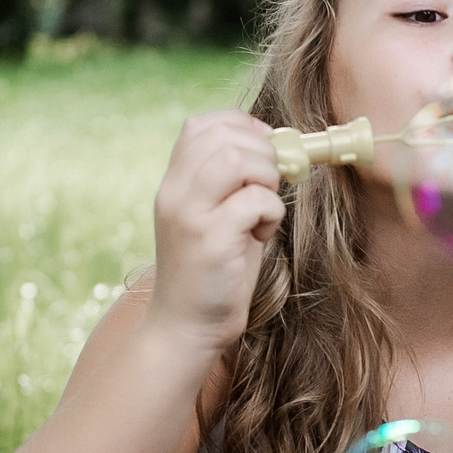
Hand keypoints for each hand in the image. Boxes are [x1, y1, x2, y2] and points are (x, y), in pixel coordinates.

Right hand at [144, 110, 287, 347]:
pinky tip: (260, 235)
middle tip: (271, 186)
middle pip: (223, 136)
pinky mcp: (210, 240)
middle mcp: (174, 193)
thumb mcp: (216, 217)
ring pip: (236, 160)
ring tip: (264, 209)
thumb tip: (278, 147)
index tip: (265, 151)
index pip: (201, 125)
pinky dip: (271, 212)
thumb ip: (233, 183)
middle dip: (263, 153)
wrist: (187, 327)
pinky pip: (254, 201)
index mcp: (174, 183)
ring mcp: (189, 215)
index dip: (243, 127)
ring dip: (266, 178)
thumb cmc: (213, 273)